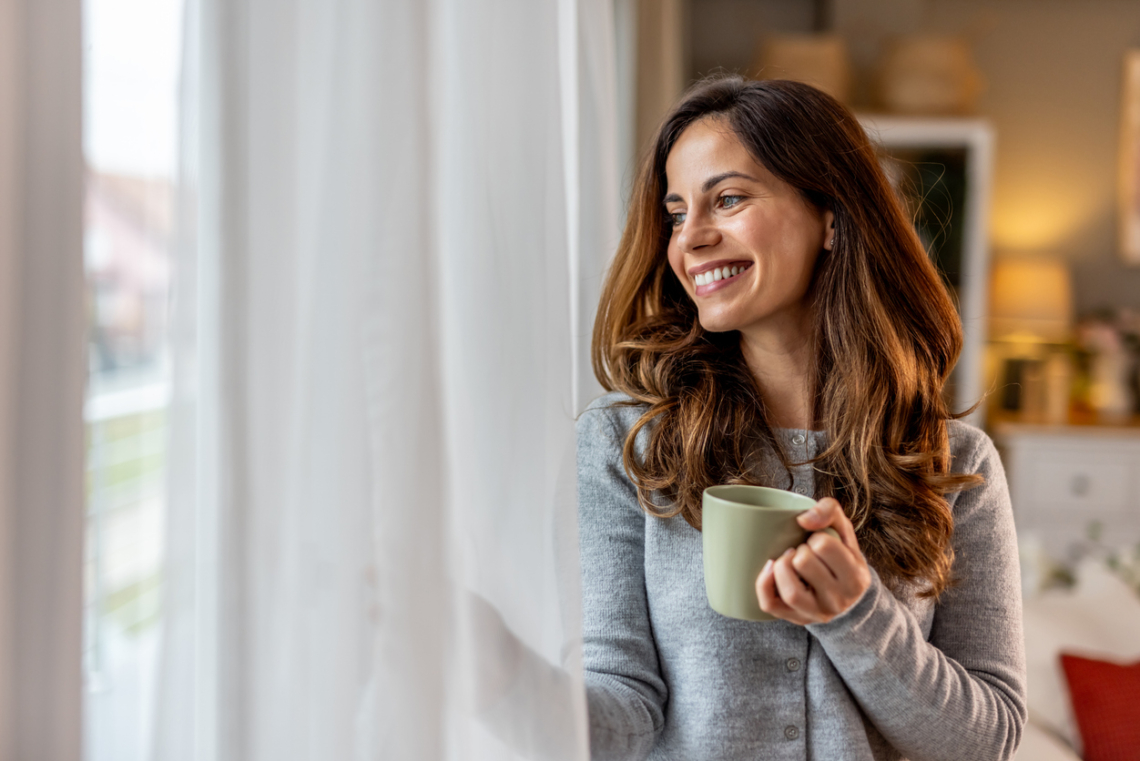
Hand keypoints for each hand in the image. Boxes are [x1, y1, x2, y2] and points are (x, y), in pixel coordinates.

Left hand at [755, 497, 870, 624]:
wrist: (847, 595)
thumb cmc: (840, 556)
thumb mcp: (843, 530)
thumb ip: (829, 510)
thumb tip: (803, 519)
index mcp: (855, 577)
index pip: (824, 545)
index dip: (816, 537)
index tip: (819, 543)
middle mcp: (838, 600)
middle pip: (803, 563)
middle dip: (800, 550)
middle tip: (805, 552)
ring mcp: (816, 613)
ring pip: (790, 590)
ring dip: (782, 566)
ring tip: (789, 560)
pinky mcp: (796, 618)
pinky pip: (770, 604)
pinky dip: (763, 584)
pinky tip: (770, 568)